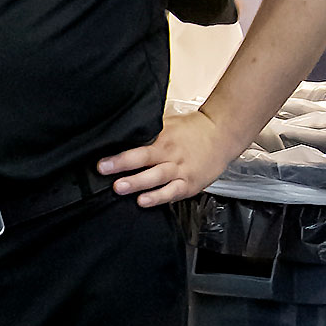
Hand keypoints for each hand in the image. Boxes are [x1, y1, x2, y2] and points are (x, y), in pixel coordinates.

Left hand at [98, 110, 238, 207]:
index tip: (102, 160)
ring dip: (138, 183)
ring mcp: (180, 170)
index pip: (138, 145)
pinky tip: (144, 201)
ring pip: (157, 178)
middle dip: (123, 165)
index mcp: (164, 139)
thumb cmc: (194, 130)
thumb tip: (123, 132)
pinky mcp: (189, 185)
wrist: (223, 135)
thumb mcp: (169, 124)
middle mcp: (171, 154)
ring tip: (121, 188)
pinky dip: (158, 197)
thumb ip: (149, 131)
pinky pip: (172, 192)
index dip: (120, 153)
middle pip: (144, 159)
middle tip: (104, 169)